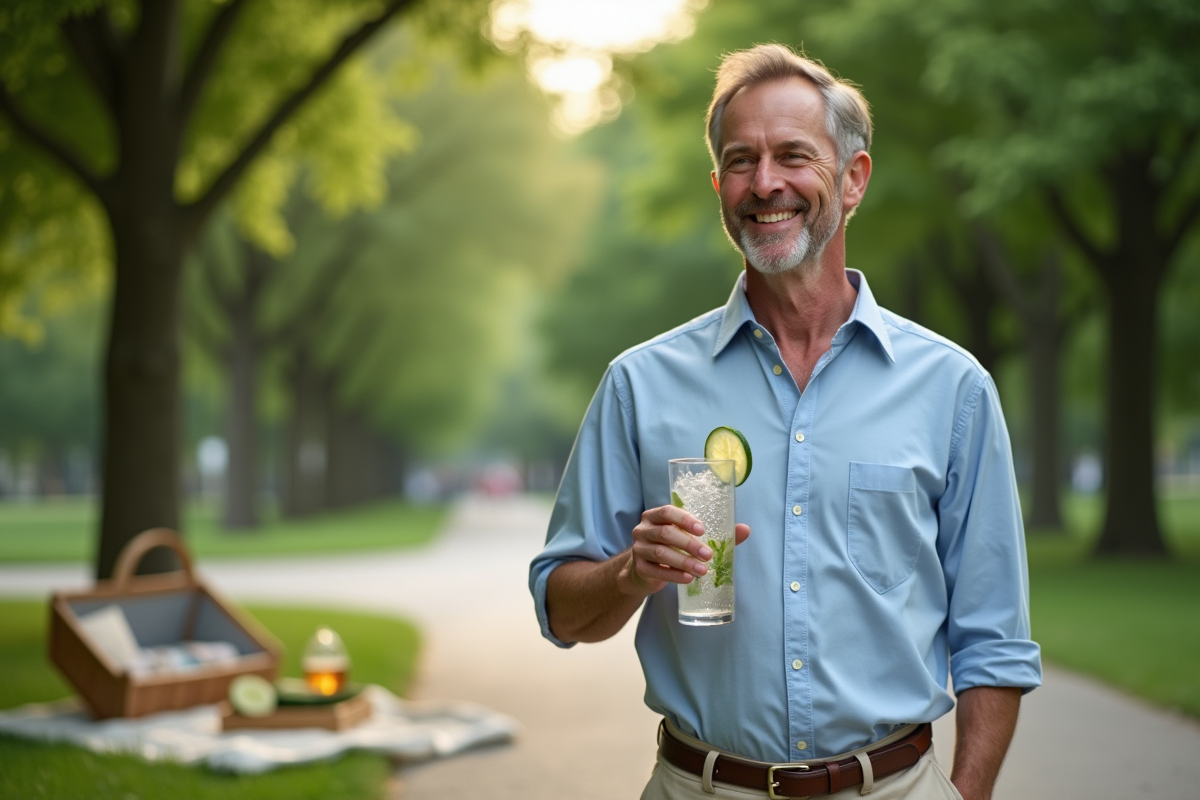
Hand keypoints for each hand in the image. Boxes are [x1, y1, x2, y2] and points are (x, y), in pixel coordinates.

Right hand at [619, 505, 749, 596]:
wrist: (643, 570)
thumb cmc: (670, 547)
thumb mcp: (686, 537)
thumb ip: (714, 533)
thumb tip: (745, 530)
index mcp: (655, 516)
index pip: (668, 511)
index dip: (685, 520)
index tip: (703, 530)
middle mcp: (643, 529)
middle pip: (666, 533)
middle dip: (689, 544)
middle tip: (708, 555)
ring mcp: (639, 549)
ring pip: (662, 553)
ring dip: (684, 562)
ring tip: (702, 570)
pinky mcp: (640, 568)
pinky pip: (657, 571)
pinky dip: (674, 575)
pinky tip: (688, 579)